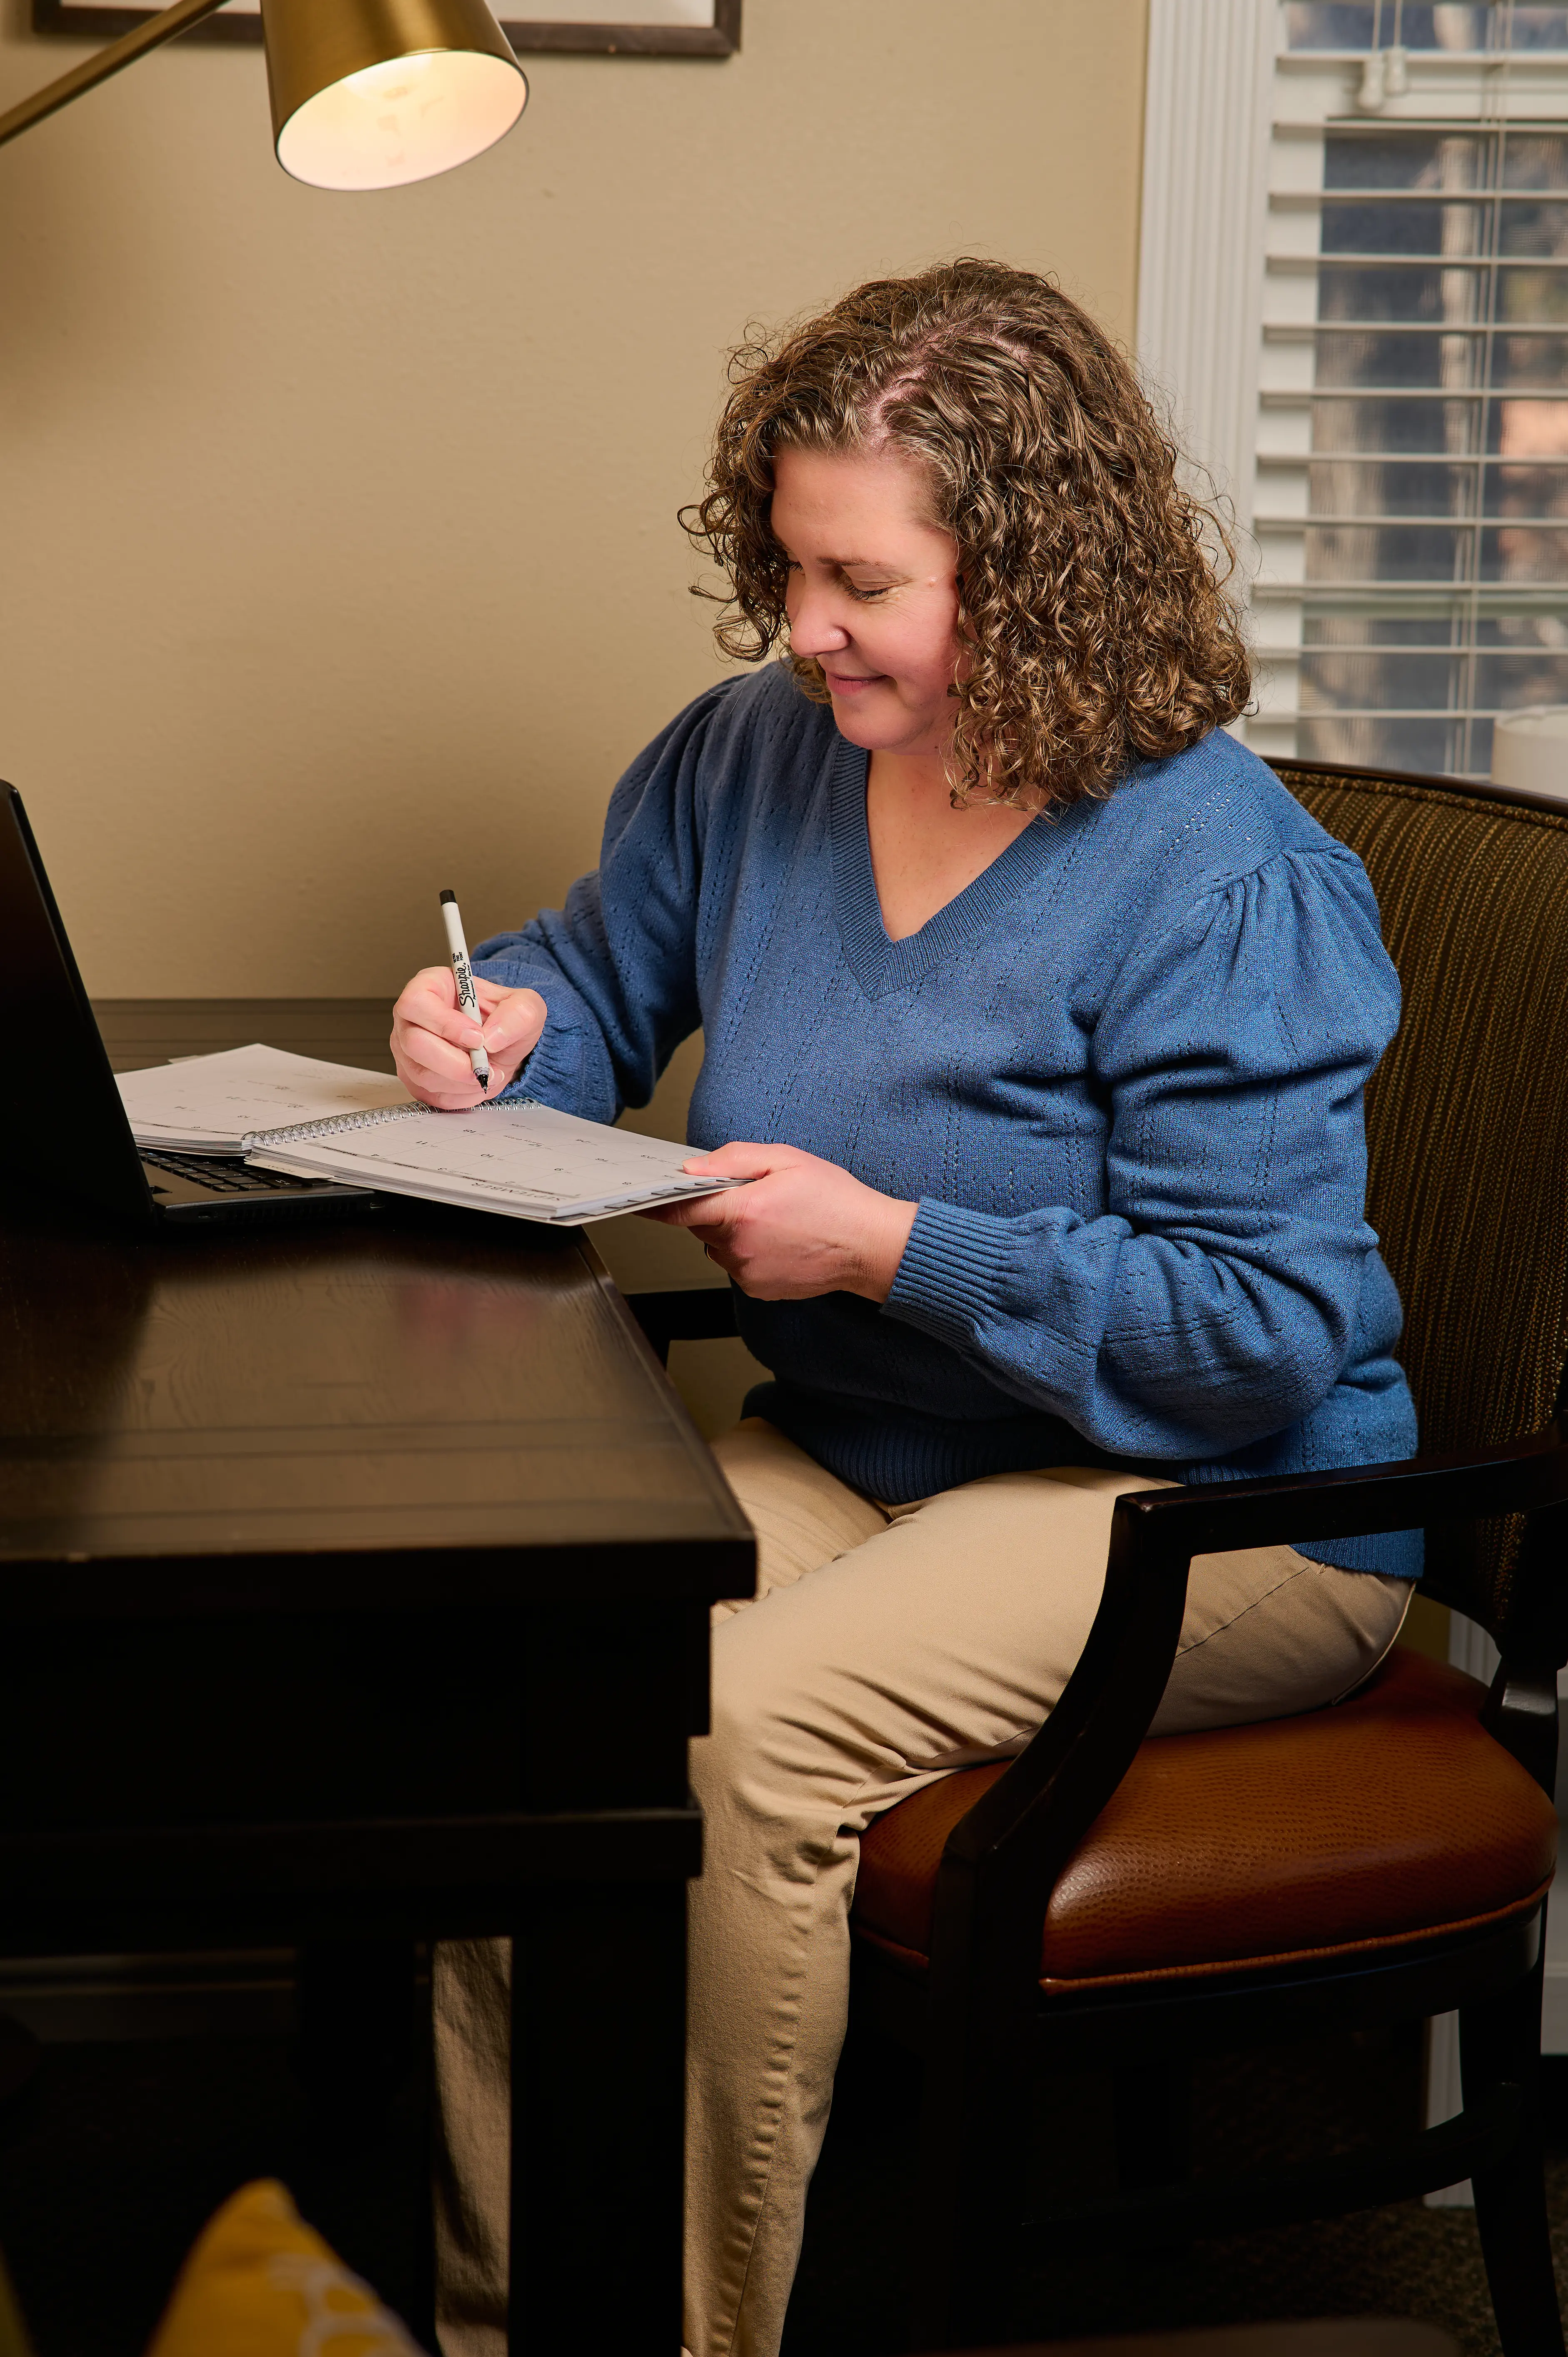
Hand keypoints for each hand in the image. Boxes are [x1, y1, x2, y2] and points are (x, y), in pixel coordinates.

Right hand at [390, 967, 546, 1110]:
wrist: (502, 1044)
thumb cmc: (503, 1017)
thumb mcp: (525, 1006)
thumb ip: (518, 1014)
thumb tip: (491, 1038)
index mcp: (429, 986)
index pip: (417, 1003)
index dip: (445, 1023)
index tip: (477, 1038)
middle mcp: (410, 1019)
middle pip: (414, 1043)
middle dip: (454, 1062)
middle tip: (485, 1067)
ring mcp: (407, 1051)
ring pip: (422, 1074)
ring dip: (461, 1082)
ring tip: (489, 1073)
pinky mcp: (414, 1079)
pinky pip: (431, 1095)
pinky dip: (461, 1095)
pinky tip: (478, 1083)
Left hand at [641, 1141, 917, 1302]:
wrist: (870, 1247)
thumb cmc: (836, 1201)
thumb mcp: (787, 1160)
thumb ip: (734, 1160)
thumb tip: (693, 1168)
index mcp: (743, 1212)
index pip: (680, 1209)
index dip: (656, 1201)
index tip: (638, 1198)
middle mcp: (739, 1249)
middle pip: (701, 1226)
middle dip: (717, 1209)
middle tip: (755, 1196)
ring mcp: (747, 1273)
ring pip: (719, 1247)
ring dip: (734, 1232)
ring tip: (776, 1220)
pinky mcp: (758, 1290)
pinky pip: (738, 1265)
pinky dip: (749, 1252)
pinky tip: (780, 1241)